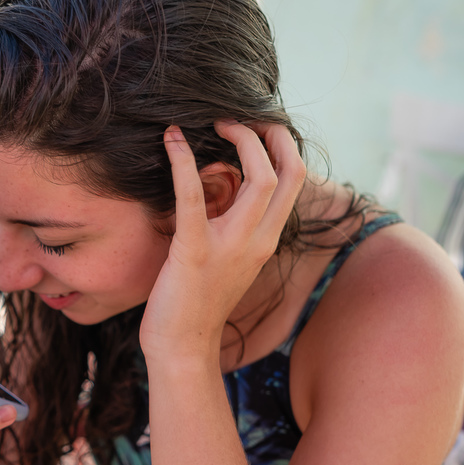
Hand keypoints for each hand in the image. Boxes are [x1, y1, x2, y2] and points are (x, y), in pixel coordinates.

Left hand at [138, 121, 305, 362]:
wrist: (182, 347)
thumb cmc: (196, 303)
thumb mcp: (226, 260)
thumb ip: (232, 227)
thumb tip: (221, 187)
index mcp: (266, 240)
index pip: (293, 180)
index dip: (281, 146)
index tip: (256, 127)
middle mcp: (258, 241)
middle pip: (289, 172)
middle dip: (271, 134)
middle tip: (238, 117)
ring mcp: (230, 246)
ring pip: (259, 178)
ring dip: (240, 141)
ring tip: (213, 123)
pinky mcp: (194, 251)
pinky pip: (193, 196)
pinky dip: (183, 163)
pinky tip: (171, 140)